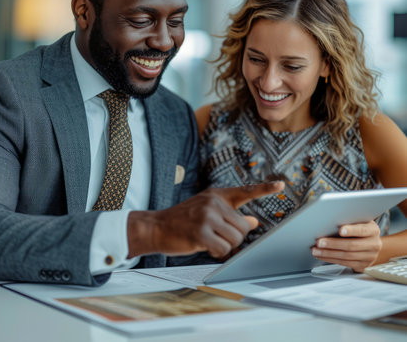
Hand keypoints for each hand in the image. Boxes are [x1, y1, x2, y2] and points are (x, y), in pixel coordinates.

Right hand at [127, 181, 284, 258]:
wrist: (156, 226)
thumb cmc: (183, 220)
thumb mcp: (207, 212)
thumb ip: (230, 215)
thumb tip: (253, 222)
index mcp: (217, 195)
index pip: (245, 191)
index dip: (265, 189)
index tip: (281, 185)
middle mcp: (214, 202)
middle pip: (243, 227)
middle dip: (234, 237)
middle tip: (217, 236)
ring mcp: (207, 216)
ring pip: (236, 239)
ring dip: (225, 246)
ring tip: (208, 240)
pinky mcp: (201, 232)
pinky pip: (224, 249)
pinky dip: (217, 253)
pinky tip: (205, 247)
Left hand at [311, 220, 381, 271]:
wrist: (370, 243)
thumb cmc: (359, 228)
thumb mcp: (358, 221)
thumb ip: (348, 221)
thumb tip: (330, 220)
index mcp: (373, 230)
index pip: (362, 230)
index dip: (351, 230)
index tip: (340, 230)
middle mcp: (374, 244)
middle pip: (351, 245)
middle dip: (333, 244)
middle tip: (319, 242)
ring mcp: (369, 257)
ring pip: (346, 256)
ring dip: (328, 253)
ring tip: (316, 250)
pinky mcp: (362, 265)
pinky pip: (344, 263)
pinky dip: (330, 259)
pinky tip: (321, 255)